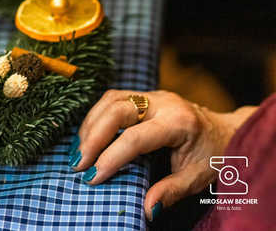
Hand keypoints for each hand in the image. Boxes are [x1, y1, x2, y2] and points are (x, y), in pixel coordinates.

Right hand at [72, 90, 255, 220]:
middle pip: (117, 109)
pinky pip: (112, 99)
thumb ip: (171, 192)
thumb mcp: (198, 178)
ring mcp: (152, 95)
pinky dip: (96, 117)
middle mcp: (163, 103)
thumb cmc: (213, 156)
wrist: (226, 130)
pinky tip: (88, 137)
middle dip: (92, 137)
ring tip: (79, 151)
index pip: (135, 138)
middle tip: (78, 163)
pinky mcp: (143, 95)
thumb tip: (146, 209)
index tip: (93, 177)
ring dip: (90, 125)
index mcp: (179, 123)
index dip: (111, 157)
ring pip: (110, 100)